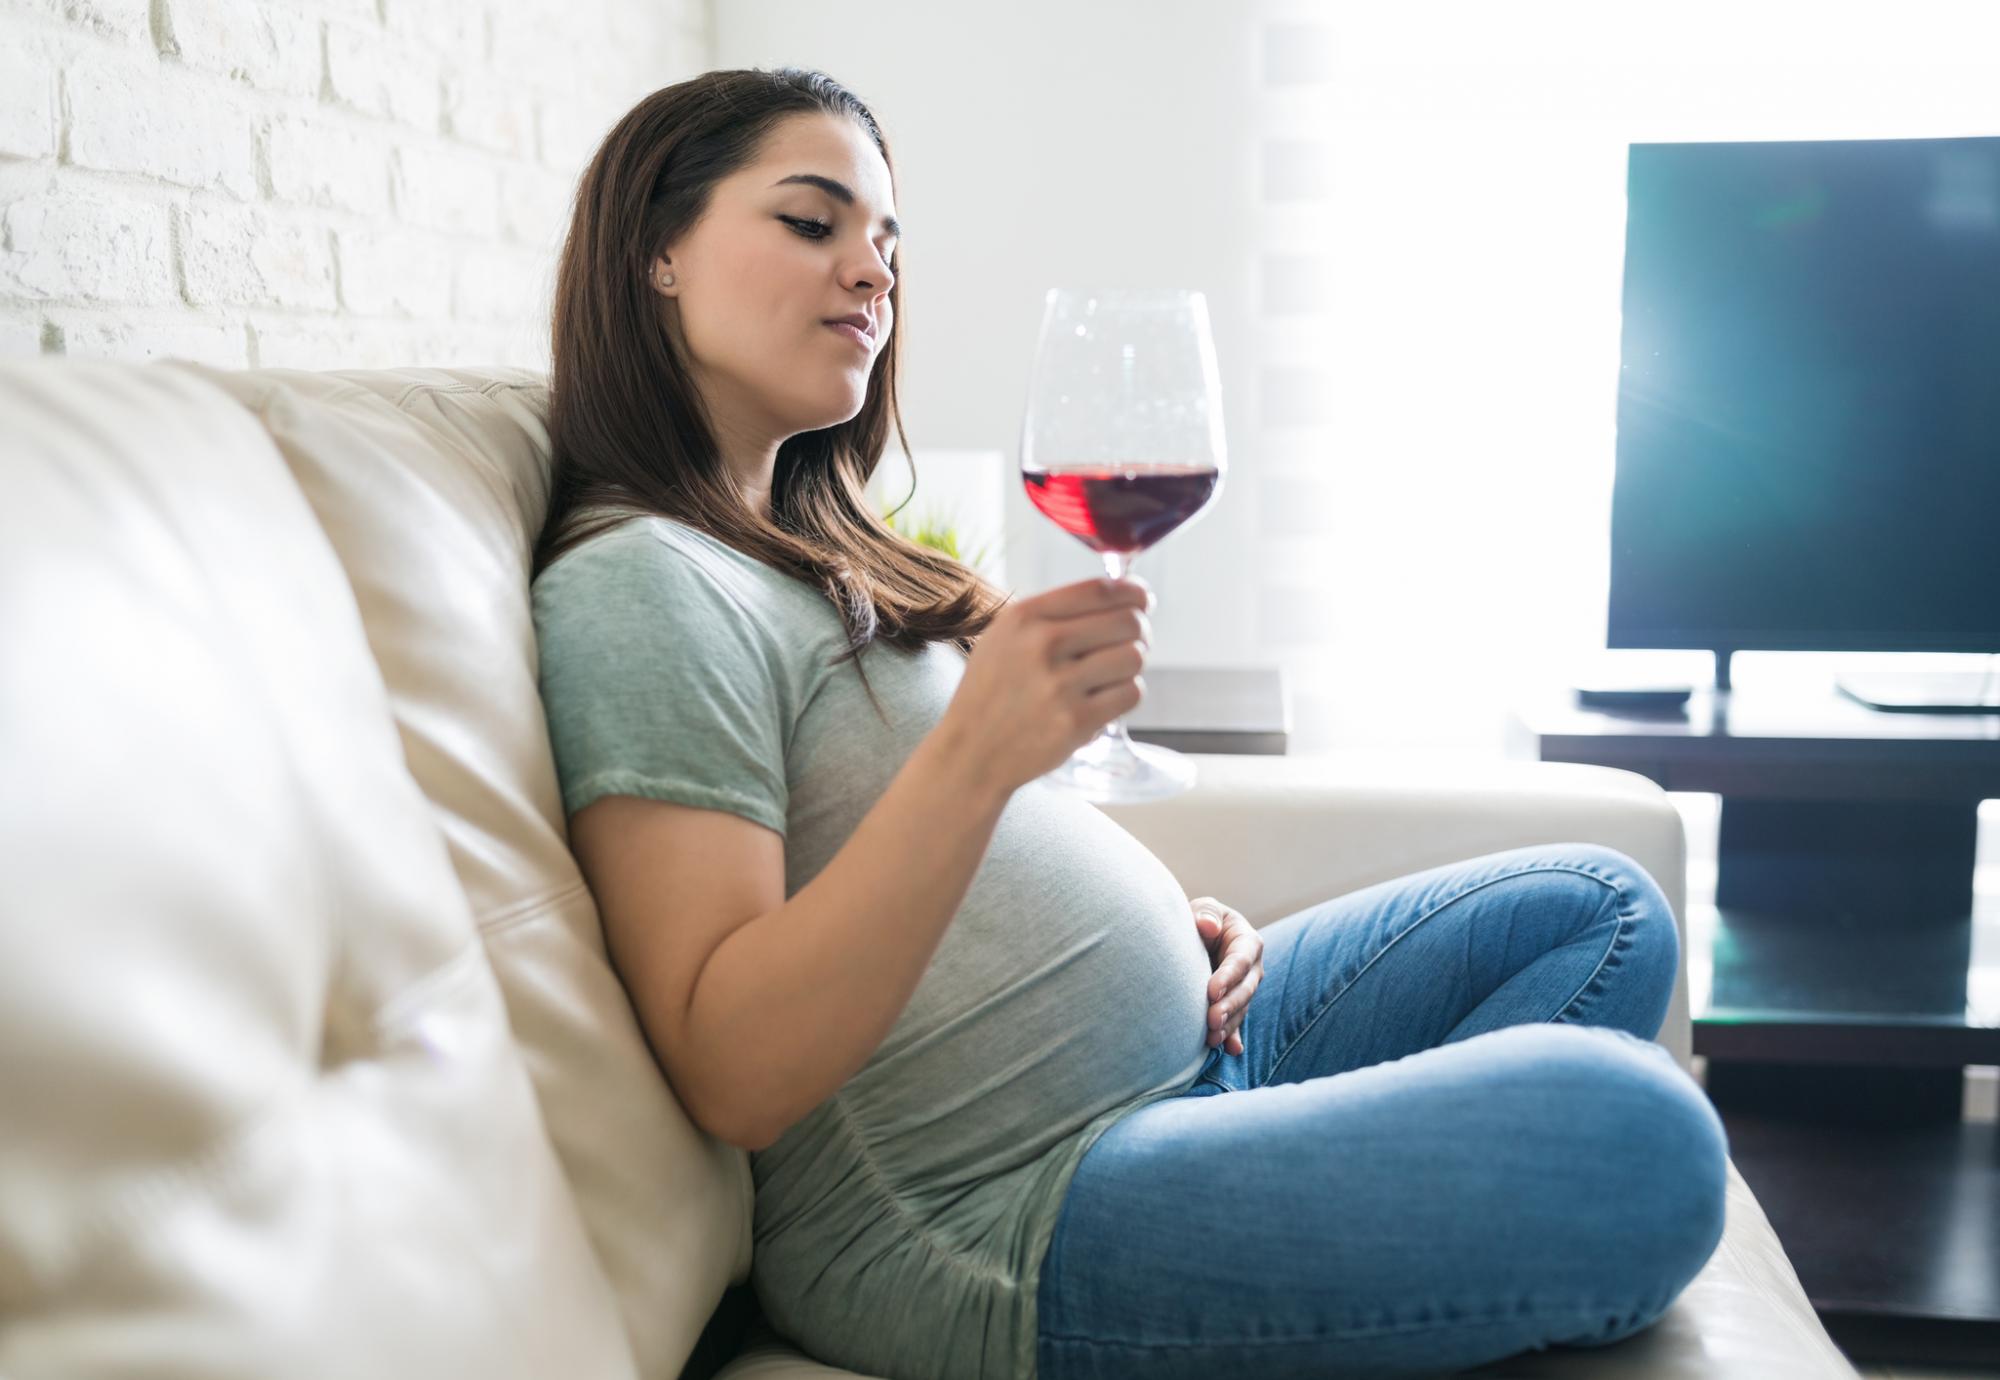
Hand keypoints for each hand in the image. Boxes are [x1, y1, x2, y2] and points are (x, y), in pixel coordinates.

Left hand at [1191, 896, 1262, 1055]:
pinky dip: (1233, 1038)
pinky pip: (1236, 1024)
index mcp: (1247, 942)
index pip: (1241, 961)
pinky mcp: (1234, 1006)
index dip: (1228, 976)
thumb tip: (1208, 926)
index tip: (1211, 991)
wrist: (1198, 937)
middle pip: (1245, 990)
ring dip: (1228, 1026)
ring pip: (1240, 1010)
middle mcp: (1252, 969)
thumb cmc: (1202, 919)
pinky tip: (1230, 1050)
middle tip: (1211, 1020)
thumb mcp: (1204, 909)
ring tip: (1212, 1038)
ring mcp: (1245, 990)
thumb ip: (1207, 913)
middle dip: (1229, 1007)